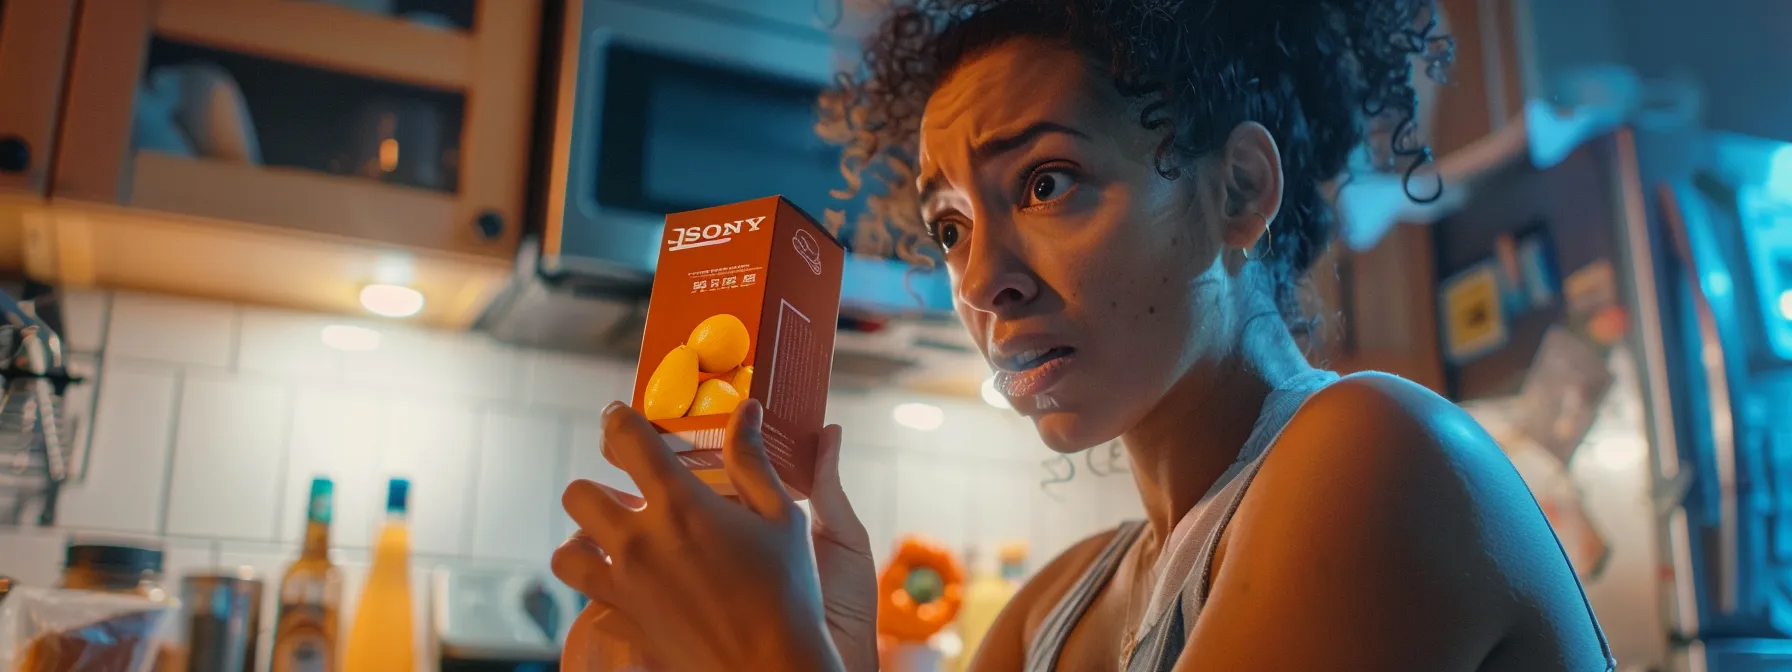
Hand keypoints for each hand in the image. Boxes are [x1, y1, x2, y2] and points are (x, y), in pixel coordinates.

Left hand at [552, 400, 871, 670]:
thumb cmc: (787, 592)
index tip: (618, 420)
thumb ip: (754, 461)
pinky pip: (586, 597)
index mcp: (680, 504)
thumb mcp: (782, 518)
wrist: (771, 669)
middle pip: (579, 494)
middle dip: (597, 487)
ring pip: (567, 550)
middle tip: (624, 494)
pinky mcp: (624, 621)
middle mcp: (640, 540)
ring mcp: (625, 585)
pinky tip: (625, 584)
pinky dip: (596, 586)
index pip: (624, 439)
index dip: (615, 420)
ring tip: (611, 541)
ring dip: (584, 540)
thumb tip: (747, 410)